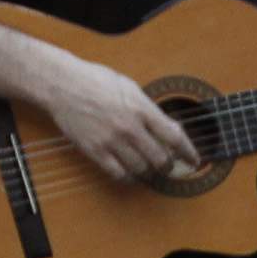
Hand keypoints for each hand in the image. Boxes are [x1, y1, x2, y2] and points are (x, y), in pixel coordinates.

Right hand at [44, 55, 201, 183]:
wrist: (62, 84)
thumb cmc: (96, 80)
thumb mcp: (130, 87)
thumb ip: (150, 109)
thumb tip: (171, 128)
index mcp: (141, 107)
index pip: (174, 136)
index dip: (188, 152)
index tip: (194, 160)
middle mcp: (129, 126)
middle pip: (161, 158)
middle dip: (169, 165)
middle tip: (169, 165)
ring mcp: (111, 140)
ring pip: (142, 168)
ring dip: (149, 171)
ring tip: (149, 167)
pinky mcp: (95, 150)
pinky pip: (119, 174)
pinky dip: (129, 177)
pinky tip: (131, 172)